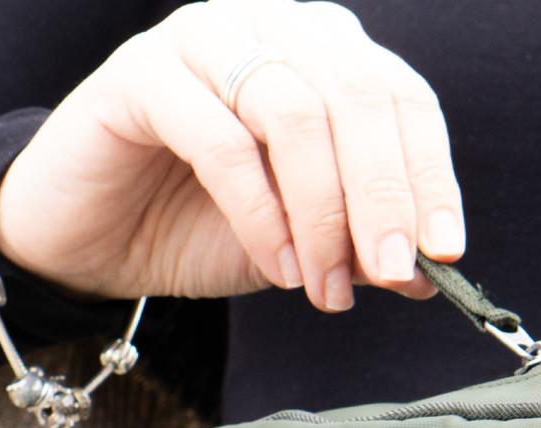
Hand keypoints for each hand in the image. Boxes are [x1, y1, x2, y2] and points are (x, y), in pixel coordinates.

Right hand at [0, 0, 464, 308]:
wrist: (95, 238)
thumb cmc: (203, 226)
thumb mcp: (304, 243)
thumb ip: (361, 245)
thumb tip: (427, 272)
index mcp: (323, 54)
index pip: (400, 99)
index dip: (430, 176)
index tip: (445, 253)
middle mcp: (272, 27)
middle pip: (356, 97)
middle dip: (383, 196)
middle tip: (389, 272)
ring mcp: (205, 38)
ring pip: (295, 113)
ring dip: (321, 215)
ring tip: (323, 288)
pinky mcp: (142, 72)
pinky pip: (222, 140)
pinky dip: (261, 214)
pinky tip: (278, 267)